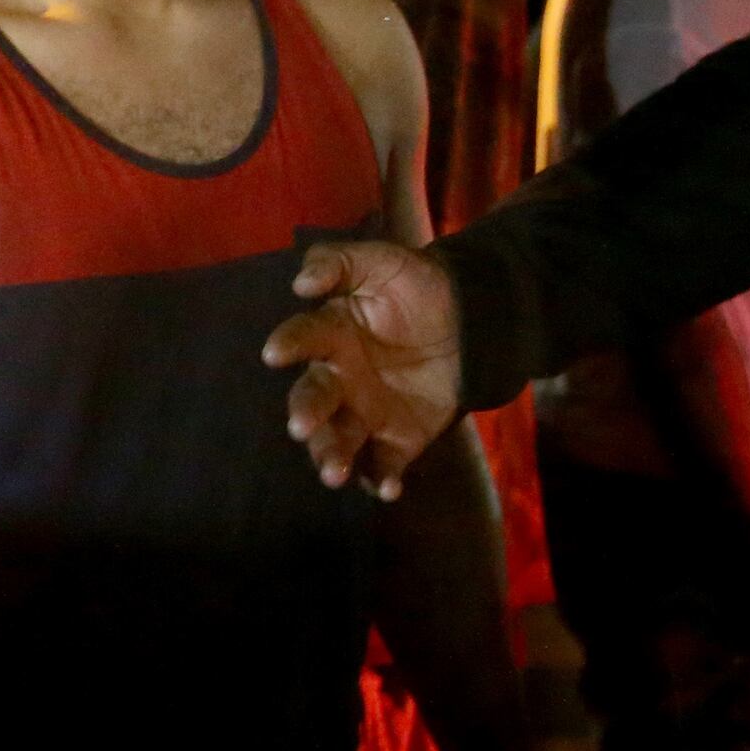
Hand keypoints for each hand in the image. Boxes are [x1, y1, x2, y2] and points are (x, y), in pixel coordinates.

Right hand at [262, 238, 463, 496]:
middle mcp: (340, 379)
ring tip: (335, 474)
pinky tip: (390, 489)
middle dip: (306, 414)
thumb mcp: (382, 261)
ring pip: (339, 438)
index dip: (289, 344)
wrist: (474, 319)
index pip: (303, 338)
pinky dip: (383, 479)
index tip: (275, 354)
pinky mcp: (400, 438)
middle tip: (302, 428)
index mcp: (332, 335)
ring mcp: (366, 412)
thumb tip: (301, 285)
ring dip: (333, 456)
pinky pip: (385, 463)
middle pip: (313, 399)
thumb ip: (339, 262)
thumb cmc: (418, 287)